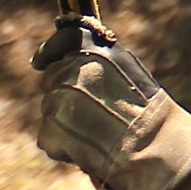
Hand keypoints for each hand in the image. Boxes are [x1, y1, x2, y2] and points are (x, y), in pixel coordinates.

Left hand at [31, 21, 190, 189]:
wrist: (151, 148)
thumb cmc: (148, 114)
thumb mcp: (129, 72)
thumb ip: (98, 62)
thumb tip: (69, 59)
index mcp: (96, 52)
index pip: (63, 41)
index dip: (49, 52)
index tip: (39, 61)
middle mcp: (74, 70)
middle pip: (52, 79)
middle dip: (63, 93)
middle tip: (90, 112)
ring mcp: (59, 100)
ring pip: (50, 109)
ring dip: (64, 121)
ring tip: (95, 132)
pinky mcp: (51, 129)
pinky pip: (47, 135)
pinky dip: (62, 144)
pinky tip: (87, 147)